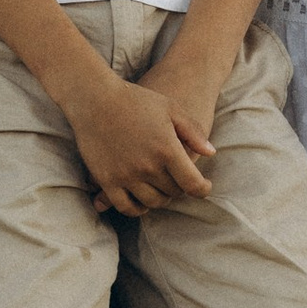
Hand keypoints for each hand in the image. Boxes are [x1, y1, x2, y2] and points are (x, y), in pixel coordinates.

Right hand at [69, 71, 213, 219]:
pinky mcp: (107, 180)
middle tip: (179, 179)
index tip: (205, 186)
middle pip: (173, 193)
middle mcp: (147, 166)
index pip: (193, 184)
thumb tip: (211, 153)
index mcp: (167, 149)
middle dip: (180, 188)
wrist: (95, 98)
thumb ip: (193, 132)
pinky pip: (126, 207)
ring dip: (161, 198)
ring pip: (153, 202)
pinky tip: (142, 200)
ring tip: (162, 187)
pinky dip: (137, 209)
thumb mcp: (170, 108)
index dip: (203, 189)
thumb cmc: (136, 100)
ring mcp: (126, 175)